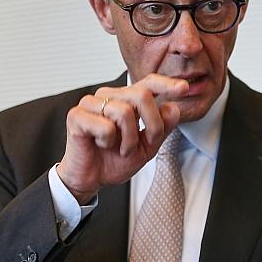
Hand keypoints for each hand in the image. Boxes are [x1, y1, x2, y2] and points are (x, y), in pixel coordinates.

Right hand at [56, 74, 187, 203]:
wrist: (91, 178)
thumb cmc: (115, 160)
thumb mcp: (147, 147)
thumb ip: (162, 128)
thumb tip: (173, 108)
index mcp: (127, 100)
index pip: (149, 83)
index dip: (167, 84)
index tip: (184, 88)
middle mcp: (109, 96)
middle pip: (142, 95)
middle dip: (152, 125)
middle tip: (145, 143)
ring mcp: (91, 103)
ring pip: (124, 111)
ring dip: (129, 139)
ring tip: (120, 149)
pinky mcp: (76, 116)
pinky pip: (105, 126)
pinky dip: (108, 142)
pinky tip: (101, 145)